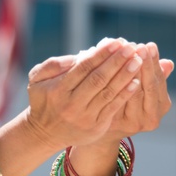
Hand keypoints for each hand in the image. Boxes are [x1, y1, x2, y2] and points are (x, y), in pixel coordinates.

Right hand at [23, 39, 142, 150]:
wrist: (44, 133)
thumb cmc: (43, 100)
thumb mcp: (36, 80)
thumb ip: (52, 65)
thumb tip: (76, 57)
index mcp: (58, 90)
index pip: (83, 68)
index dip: (101, 54)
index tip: (116, 42)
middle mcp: (72, 104)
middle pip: (98, 79)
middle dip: (117, 62)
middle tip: (131, 47)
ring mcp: (85, 117)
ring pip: (108, 93)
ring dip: (125, 75)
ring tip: (138, 61)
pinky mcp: (96, 127)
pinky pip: (113, 107)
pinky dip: (125, 94)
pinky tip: (136, 81)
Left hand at [103, 42, 172, 140]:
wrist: (108, 127)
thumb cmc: (129, 100)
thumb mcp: (144, 87)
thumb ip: (155, 75)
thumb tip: (169, 63)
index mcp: (163, 105)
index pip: (160, 80)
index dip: (155, 62)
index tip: (150, 45)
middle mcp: (153, 117)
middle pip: (149, 86)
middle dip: (145, 64)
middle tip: (140, 46)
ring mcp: (137, 123)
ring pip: (135, 93)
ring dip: (130, 71)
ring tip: (126, 53)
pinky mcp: (120, 125)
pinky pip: (118, 100)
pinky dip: (116, 84)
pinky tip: (112, 69)